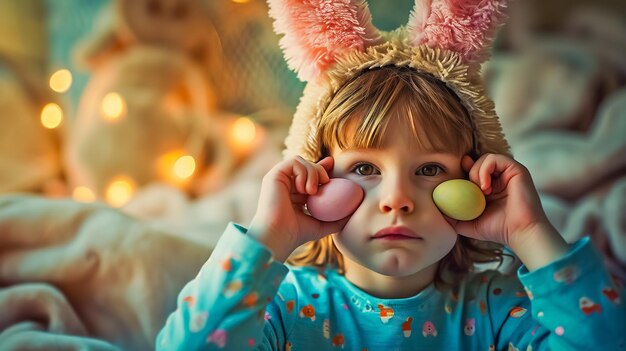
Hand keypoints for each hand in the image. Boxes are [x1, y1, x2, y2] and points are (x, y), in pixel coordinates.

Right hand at [248, 156, 349, 261]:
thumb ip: (336, 220)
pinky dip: (304, 172)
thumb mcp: (321, 226)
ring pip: (301, 161)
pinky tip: (304, 189)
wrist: (279, 236)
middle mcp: (285, 184)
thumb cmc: (296, 234)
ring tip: (313, 191)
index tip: (332, 163)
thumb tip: (352, 214)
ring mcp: (279, 179)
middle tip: (326, 182)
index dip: (321, 167)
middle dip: (320, 170)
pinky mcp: (274, 175)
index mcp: (294, 193)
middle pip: (307, 165)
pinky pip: (294, 162)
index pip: (309, 174)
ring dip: (313, 172)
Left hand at [450, 154, 566, 268]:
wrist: (519, 233)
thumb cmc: (497, 230)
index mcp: (490, 186)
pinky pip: (495, 158)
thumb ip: (453, 216)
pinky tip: (485, 187)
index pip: (473, 168)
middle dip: (469, 172)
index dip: (463, 169)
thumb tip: (436, 209)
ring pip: (485, 158)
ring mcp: (508, 172)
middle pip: (478, 161)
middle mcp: (500, 177)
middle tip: (470, 189)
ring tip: (480, 190)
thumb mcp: (467, 223)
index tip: (454, 177)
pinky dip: (485, 170)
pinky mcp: (516, 169)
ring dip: (476, 172)